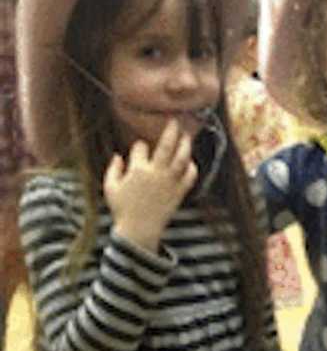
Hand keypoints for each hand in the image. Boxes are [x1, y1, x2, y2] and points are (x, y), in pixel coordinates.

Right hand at [103, 119, 197, 252]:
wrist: (140, 230)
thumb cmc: (122, 209)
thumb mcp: (110, 188)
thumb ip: (113, 169)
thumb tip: (118, 155)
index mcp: (137, 170)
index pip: (140, 147)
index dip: (139, 147)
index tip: (140, 149)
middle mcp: (156, 173)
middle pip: (166, 145)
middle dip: (171, 130)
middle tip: (175, 120)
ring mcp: (170, 181)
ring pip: (182, 158)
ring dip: (185, 144)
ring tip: (187, 136)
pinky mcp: (180, 191)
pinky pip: (190, 175)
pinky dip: (192, 166)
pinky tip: (190, 161)